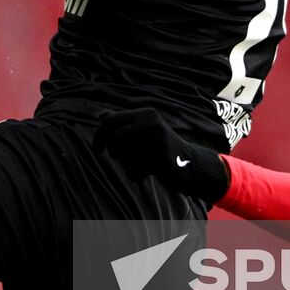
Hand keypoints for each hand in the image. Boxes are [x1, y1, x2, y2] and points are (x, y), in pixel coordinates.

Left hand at [93, 107, 229, 202]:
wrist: (191, 166)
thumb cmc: (162, 149)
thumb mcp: (144, 131)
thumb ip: (124, 123)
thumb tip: (101, 114)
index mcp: (146, 113)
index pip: (111, 120)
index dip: (99, 135)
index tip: (97, 149)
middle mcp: (150, 122)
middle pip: (113, 136)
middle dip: (112, 151)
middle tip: (118, 159)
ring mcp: (156, 139)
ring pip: (121, 154)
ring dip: (125, 165)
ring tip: (139, 166)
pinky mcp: (160, 158)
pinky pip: (133, 169)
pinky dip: (134, 175)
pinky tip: (145, 175)